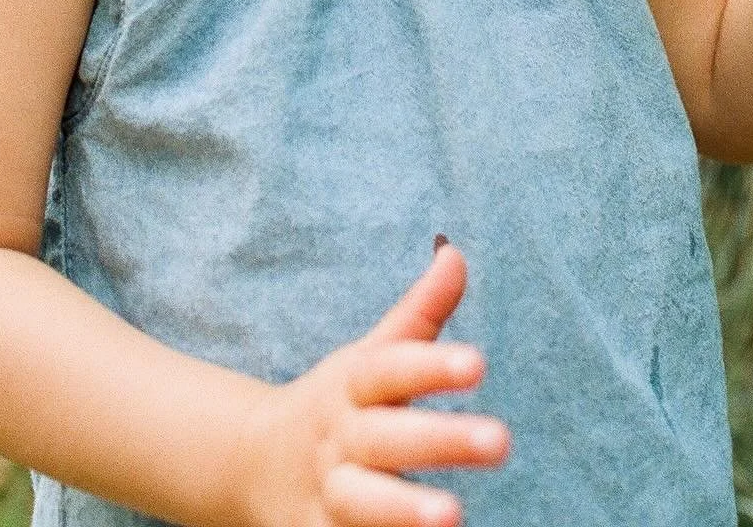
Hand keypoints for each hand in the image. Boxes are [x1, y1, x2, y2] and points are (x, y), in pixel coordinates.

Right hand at [235, 241, 509, 526]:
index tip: (479, 363)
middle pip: (386, 438)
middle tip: (500, 441)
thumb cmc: (337, 403)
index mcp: (353, 385)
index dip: (433, 366)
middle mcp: (340, 438)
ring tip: (453, 516)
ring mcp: (327, 494)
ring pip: (362, 504)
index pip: (391, 369)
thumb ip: (419, 312)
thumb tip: (454, 252)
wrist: (251, 464)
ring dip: (403, 512)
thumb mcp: (372, 355)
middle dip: (439, 440)